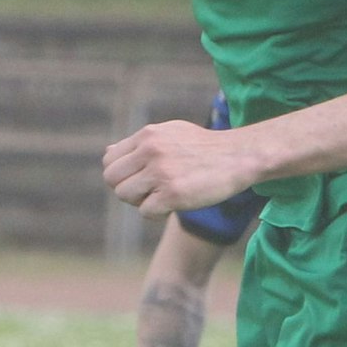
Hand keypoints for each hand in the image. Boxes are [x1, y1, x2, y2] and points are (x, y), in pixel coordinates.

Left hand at [102, 120, 255, 218]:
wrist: (239, 156)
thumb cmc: (204, 147)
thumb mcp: (170, 133)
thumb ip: (139, 143)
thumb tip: (108, 152)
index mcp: (148, 135)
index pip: (110, 160)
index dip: (121, 174)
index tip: (140, 178)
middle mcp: (151, 151)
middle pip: (112, 179)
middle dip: (127, 188)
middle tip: (149, 190)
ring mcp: (161, 172)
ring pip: (125, 196)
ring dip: (141, 201)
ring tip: (163, 195)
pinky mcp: (173, 194)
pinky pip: (145, 212)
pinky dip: (156, 213)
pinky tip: (173, 204)